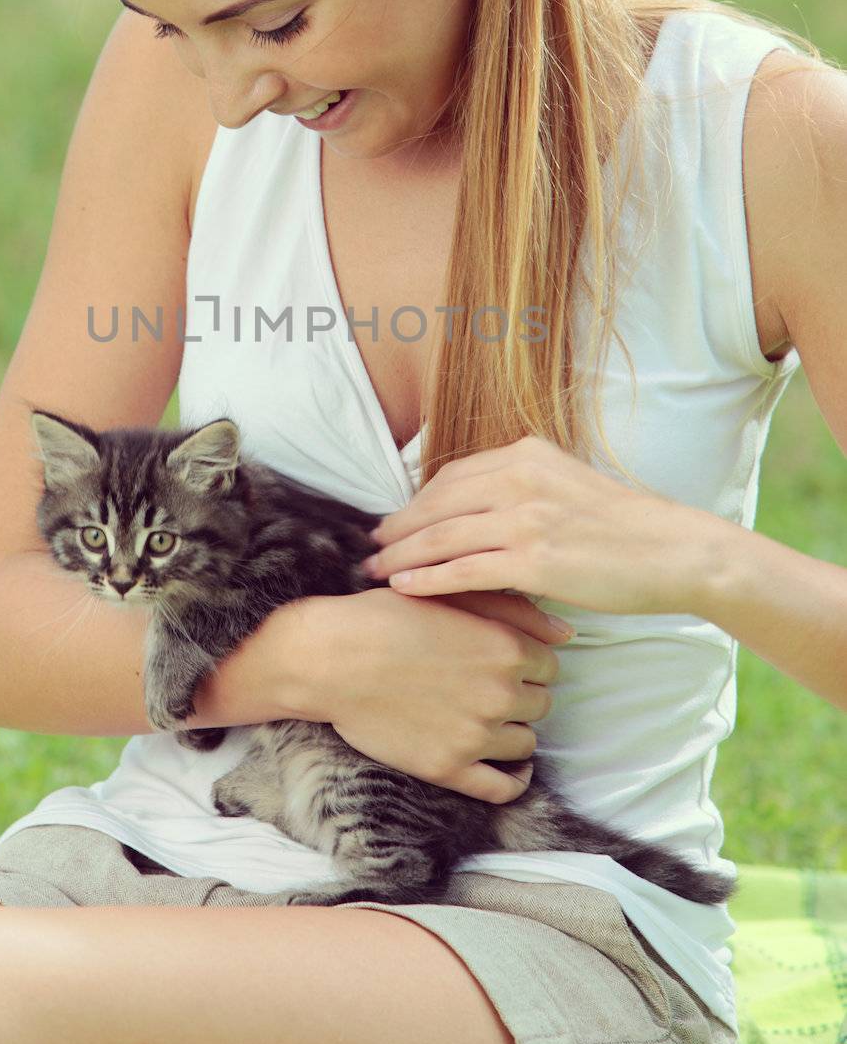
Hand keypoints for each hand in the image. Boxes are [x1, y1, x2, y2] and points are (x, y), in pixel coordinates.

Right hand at [308, 586, 570, 804]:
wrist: (331, 657)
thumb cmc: (386, 616)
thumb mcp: (452, 595)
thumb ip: (515, 609)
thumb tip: (568, 631)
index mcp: (506, 647)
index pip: (549, 665)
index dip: (527, 662)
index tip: (503, 661)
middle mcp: (501, 693)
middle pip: (540, 704)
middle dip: (520, 696)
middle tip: (485, 686)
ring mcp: (477, 734)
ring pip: (526, 743)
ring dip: (511, 732)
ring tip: (482, 718)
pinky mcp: (450, 767)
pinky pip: (503, 787)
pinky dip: (514, 780)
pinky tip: (509, 769)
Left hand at [361, 434, 722, 616]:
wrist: (673, 551)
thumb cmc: (623, 527)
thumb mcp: (565, 485)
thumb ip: (522, 487)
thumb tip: (479, 506)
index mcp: (525, 455)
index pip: (451, 476)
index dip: (416, 501)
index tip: (394, 521)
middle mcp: (519, 478)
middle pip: (437, 503)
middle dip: (398, 527)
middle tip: (370, 546)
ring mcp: (525, 519)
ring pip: (442, 537)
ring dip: (401, 555)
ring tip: (374, 571)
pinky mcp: (533, 561)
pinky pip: (464, 570)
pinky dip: (427, 579)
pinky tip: (403, 588)